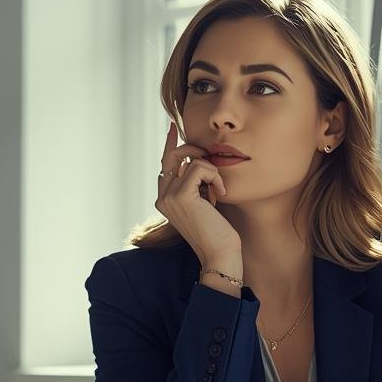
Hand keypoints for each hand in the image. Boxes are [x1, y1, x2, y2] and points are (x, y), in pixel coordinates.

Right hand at [156, 121, 242, 268]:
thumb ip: (196, 184)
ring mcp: (168, 196)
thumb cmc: (218, 231)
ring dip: (212, 173)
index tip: (173, 127)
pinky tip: (220, 194)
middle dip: (194, 151)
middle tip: (212, 165)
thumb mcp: (204, 203)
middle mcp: (162, 196)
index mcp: (164, 198)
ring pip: (192, 160)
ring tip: (218, 193)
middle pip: (174, 155)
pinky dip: (215, 177)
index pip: (165, 164)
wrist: (220, 254)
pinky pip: (200, 167)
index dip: (170, 144)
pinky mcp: (181, 195)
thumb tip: (199, 159)